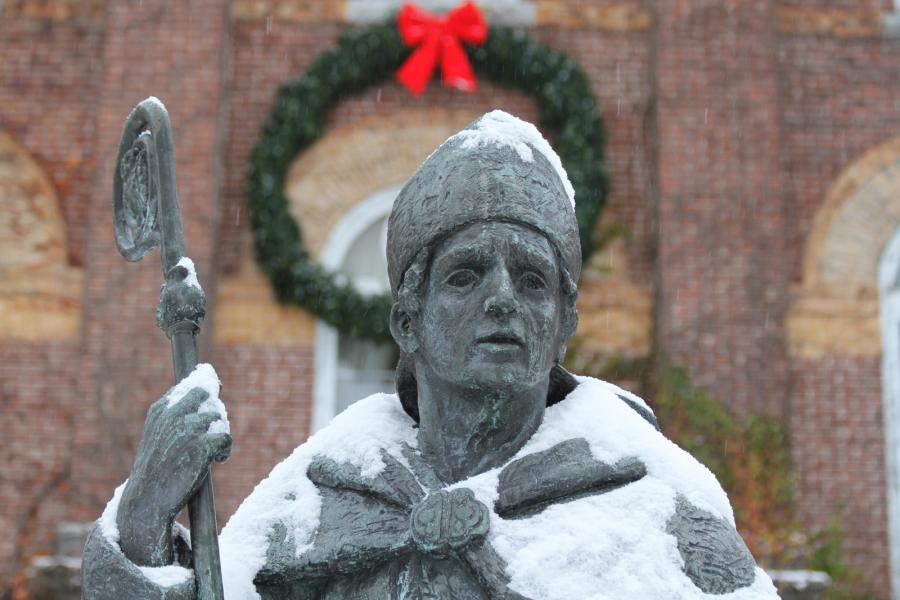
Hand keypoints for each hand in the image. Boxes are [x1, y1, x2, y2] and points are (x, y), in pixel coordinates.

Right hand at [116, 383, 230, 566]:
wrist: (147, 501)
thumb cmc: (155, 470)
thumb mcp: (157, 437)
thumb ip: (174, 417)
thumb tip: (204, 398)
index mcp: (159, 410)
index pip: (187, 385)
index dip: (203, 391)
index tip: (211, 396)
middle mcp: (173, 415)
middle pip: (205, 393)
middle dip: (212, 406)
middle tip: (212, 426)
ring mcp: (188, 429)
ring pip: (218, 417)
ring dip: (219, 431)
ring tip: (213, 450)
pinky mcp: (203, 446)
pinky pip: (225, 437)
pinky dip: (225, 450)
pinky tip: (219, 460)